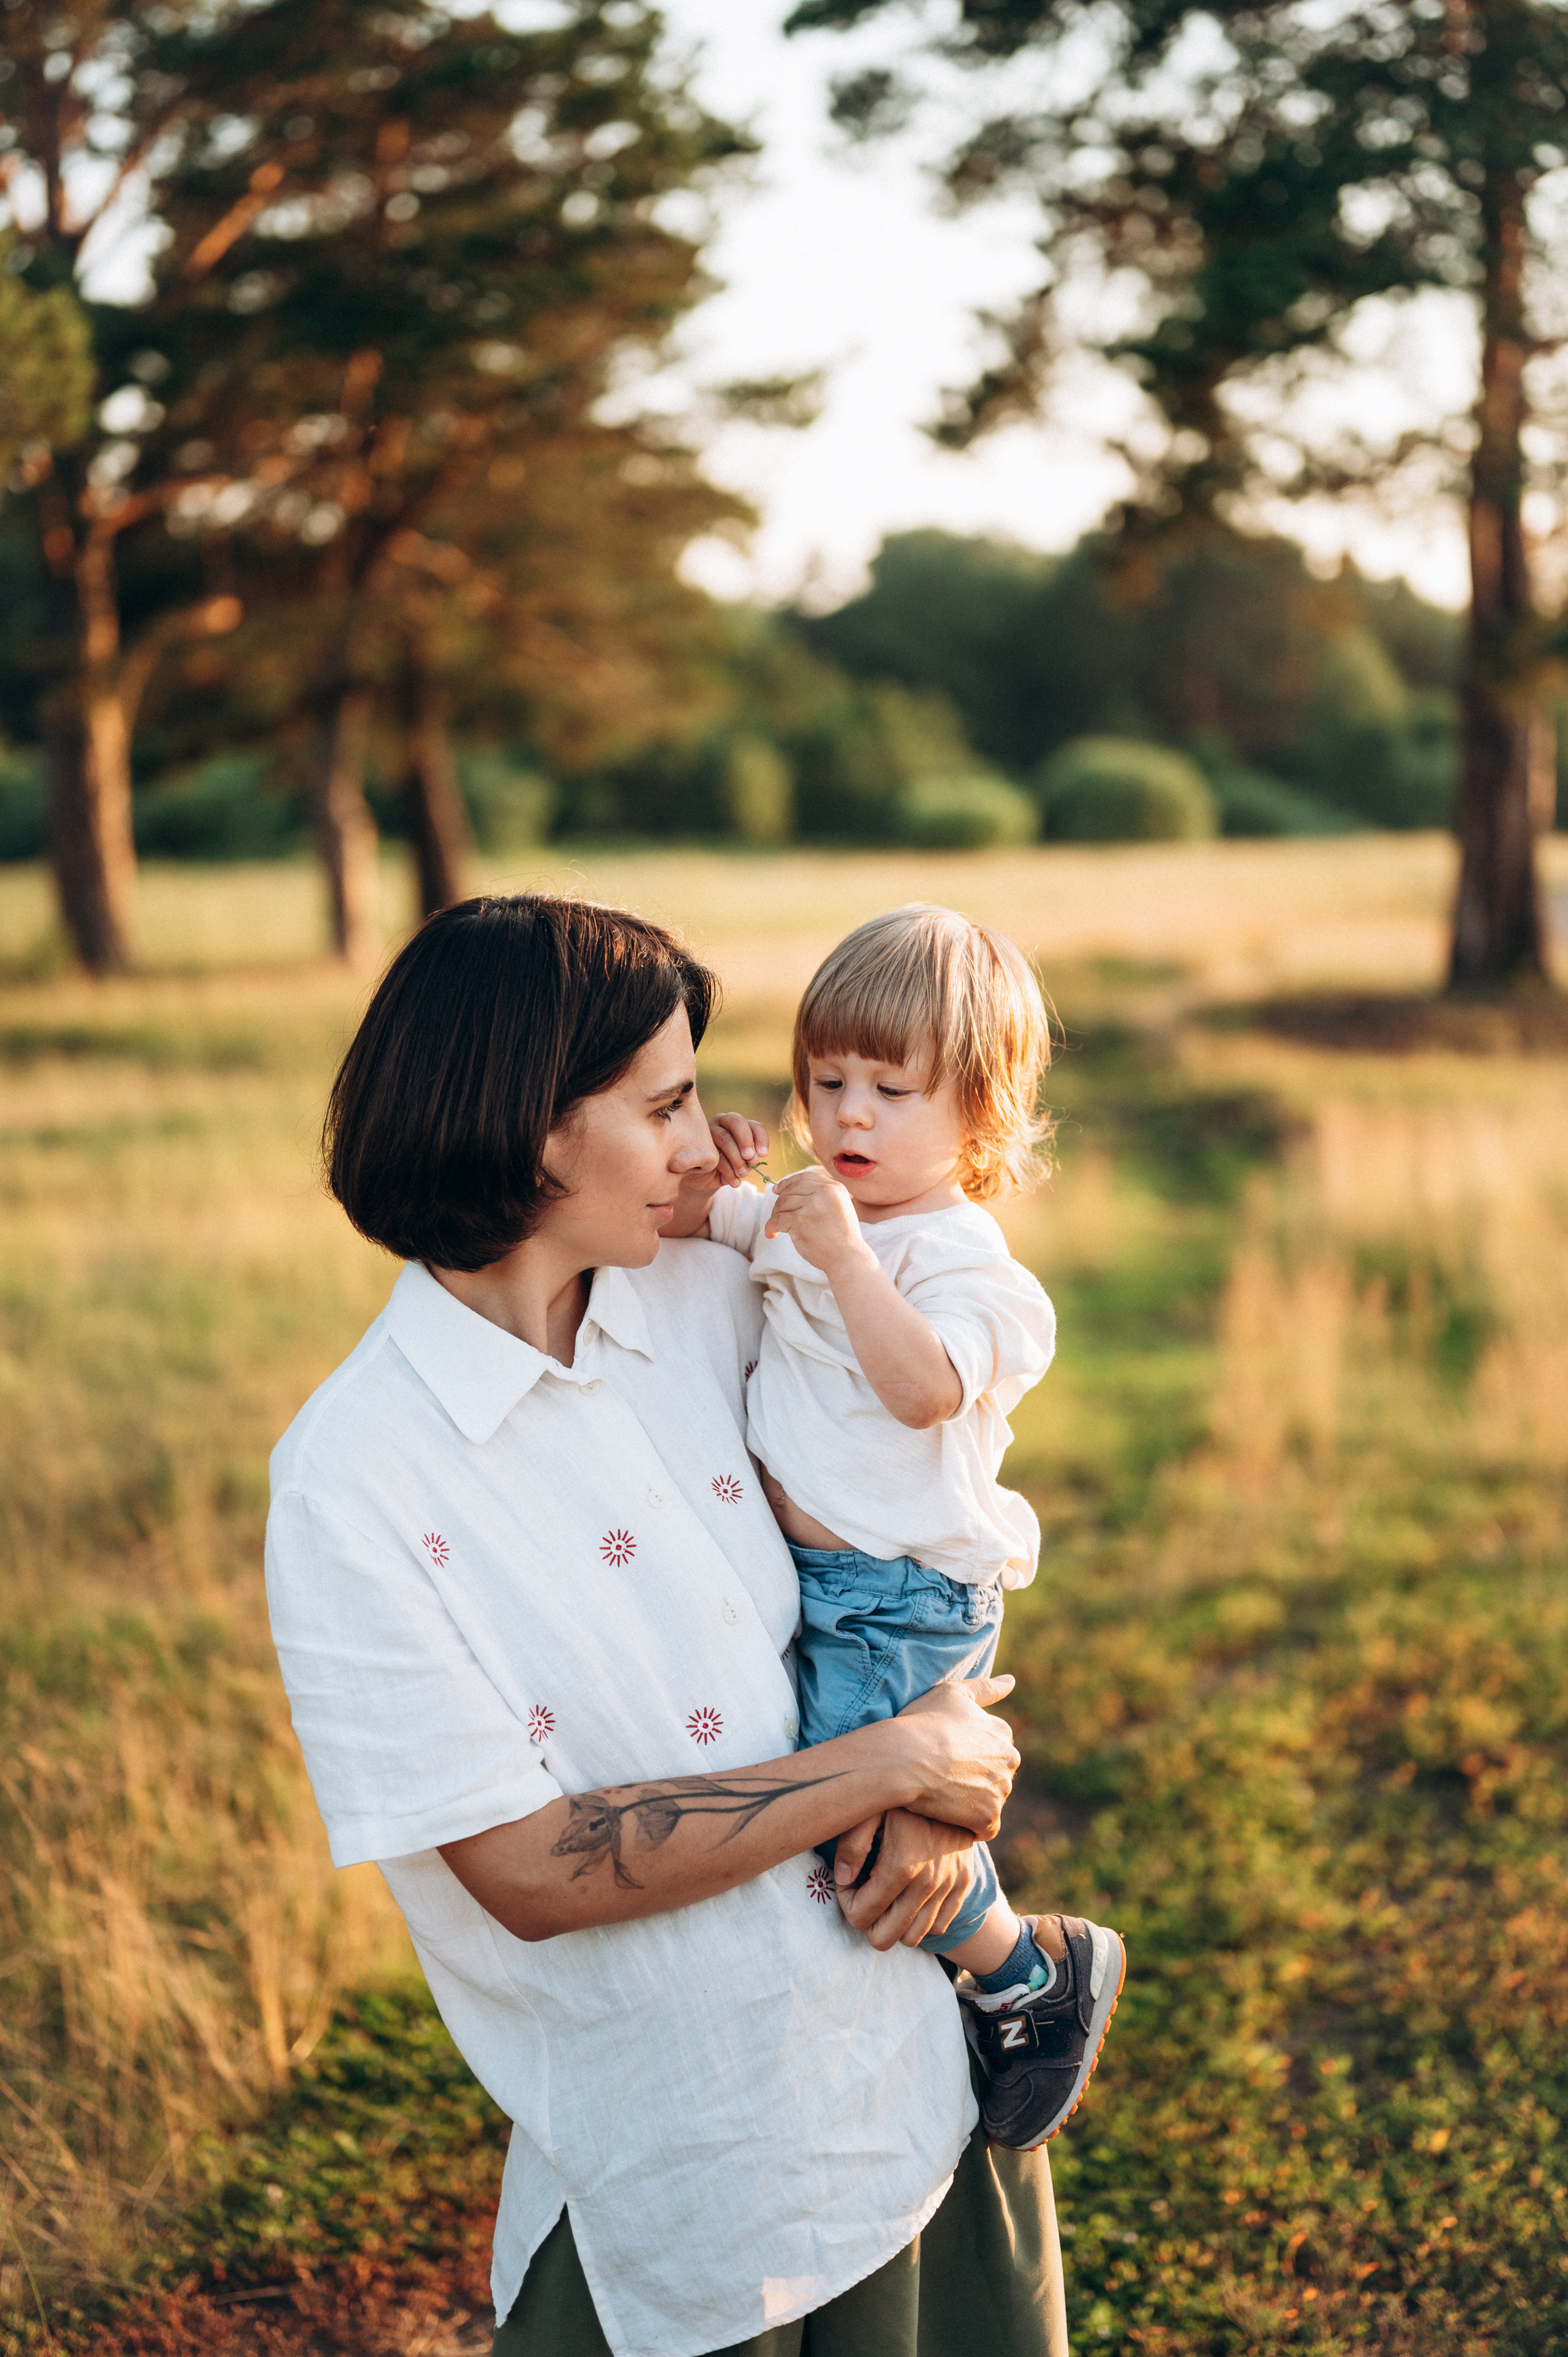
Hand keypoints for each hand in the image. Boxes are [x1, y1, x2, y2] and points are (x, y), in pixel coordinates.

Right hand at [710, 1112, 768, 1185]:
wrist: (708, 1179)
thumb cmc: (730, 1166)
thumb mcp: (745, 1162)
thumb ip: (751, 1157)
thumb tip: (753, 1157)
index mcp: (740, 1125)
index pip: (754, 1125)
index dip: (761, 1138)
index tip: (764, 1154)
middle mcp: (723, 1122)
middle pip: (736, 1121)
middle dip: (746, 1141)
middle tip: (751, 1160)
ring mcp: (709, 1131)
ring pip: (725, 1138)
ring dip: (737, 1159)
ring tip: (743, 1174)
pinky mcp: (700, 1145)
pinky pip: (715, 1154)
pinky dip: (728, 1170)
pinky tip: (735, 1182)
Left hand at [765, 1167, 871, 1277]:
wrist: (847, 1257)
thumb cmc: (841, 1237)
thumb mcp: (839, 1207)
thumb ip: (820, 1196)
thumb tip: (785, 1188)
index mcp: (835, 1188)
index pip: (805, 1177)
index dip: (788, 1182)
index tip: (777, 1190)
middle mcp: (825, 1192)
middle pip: (791, 1189)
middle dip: (780, 1201)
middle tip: (776, 1214)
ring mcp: (812, 1205)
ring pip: (783, 1203)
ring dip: (775, 1215)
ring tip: (776, 1227)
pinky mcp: (800, 1220)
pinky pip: (777, 1219)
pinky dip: (770, 1227)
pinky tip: (772, 1233)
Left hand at [834, 1809, 975, 1951]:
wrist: (953, 1781)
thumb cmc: (903, 1795)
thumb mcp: (870, 1810)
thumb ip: (851, 1845)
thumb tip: (843, 1879)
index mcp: (901, 1864)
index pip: (860, 1916)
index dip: (846, 1903)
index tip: (848, 1882)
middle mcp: (928, 1882)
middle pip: (885, 1938)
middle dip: (867, 1922)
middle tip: (863, 1894)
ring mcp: (949, 1886)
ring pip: (913, 1938)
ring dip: (894, 1923)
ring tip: (886, 1895)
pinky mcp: (964, 1884)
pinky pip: (938, 1925)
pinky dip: (920, 1918)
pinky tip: (910, 1892)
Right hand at [889, 1673, 1017, 1837]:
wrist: (905, 1757)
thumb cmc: (923, 1721)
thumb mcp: (953, 1692)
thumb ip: (986, 1688)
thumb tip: (1012, 1681)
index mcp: (1003, 1733)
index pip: (993, 1748)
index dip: (968, 1753)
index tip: (947, 1756)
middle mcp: (1009, 1761)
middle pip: (995, 1775)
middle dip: (975, 1778)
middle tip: (942, 1778)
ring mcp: (1001, 1790)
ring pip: (990, 1800)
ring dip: (972, 1802)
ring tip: (942, 1797)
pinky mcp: (988, 1816)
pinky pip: (984, 1827)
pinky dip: (970, 1826)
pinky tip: (949, 1818)